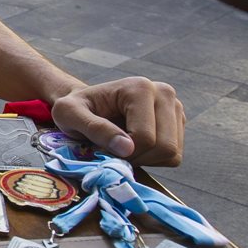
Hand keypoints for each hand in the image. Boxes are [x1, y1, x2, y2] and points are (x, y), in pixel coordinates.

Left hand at [50, 77, 184, 166]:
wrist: (86, 105)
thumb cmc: (75, 108)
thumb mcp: (70, 115)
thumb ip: (94, 128)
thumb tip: (127, 148)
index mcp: (140, 88)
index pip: (145, 137)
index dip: (123, 153)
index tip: (102, 147)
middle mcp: (164, 93)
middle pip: (165, 147)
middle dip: (137, 157)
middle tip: (112, 150)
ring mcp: (174, 108)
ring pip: (172, 154)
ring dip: (145, 160)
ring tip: (122, 147)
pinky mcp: (178, 123)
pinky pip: (174, 157)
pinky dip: (153, 159)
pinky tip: (134, 147)